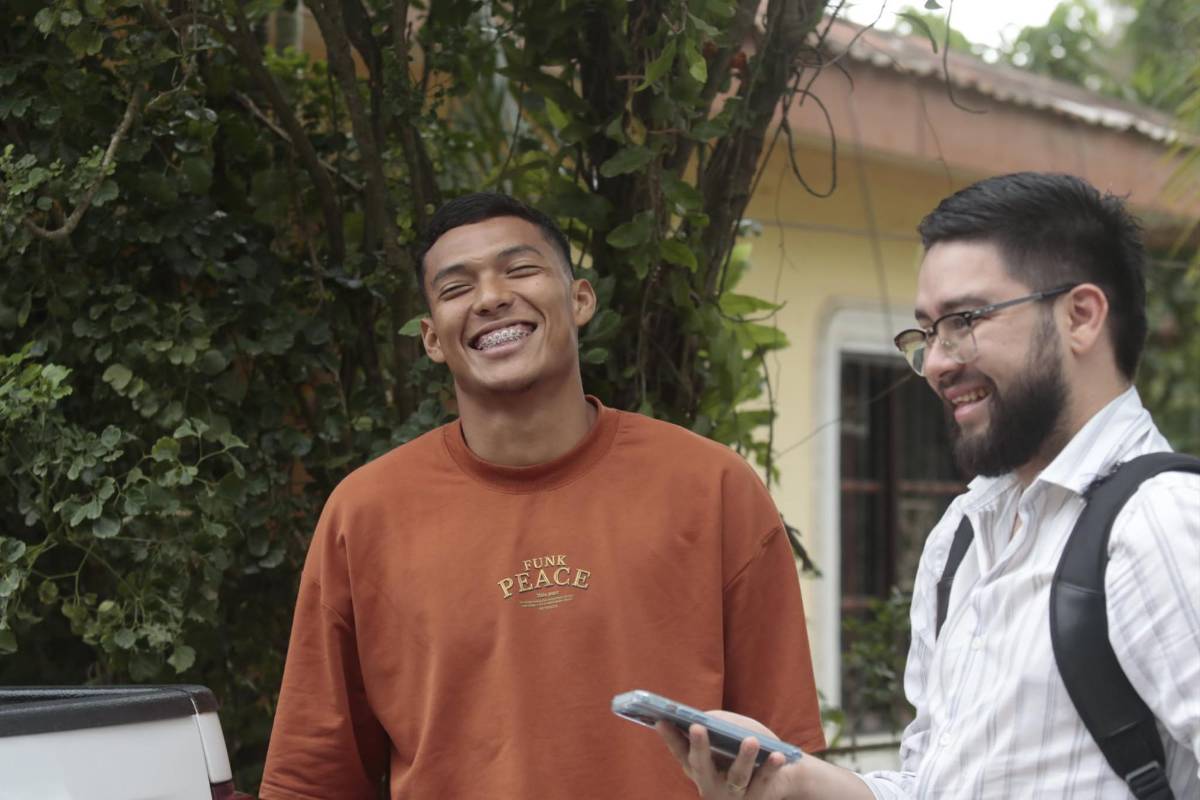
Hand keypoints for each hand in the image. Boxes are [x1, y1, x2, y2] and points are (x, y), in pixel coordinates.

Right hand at [655, 712, 800, 799]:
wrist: (777, 783)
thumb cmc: (743, 755)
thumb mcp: (727, 741)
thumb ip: (716, 728)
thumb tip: (707, 718)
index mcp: (699, 770)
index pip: (680, 752)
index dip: (670, 737)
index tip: (660, 720)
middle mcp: (711, 786)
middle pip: (702, 767)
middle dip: (699, 747)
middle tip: (696, 727)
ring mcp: (733, 796)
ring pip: (737, 777)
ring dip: (743, 759)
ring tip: (751, 740)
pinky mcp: (757, 799)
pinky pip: (764, 781)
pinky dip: (770, 768)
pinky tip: (777, 755)